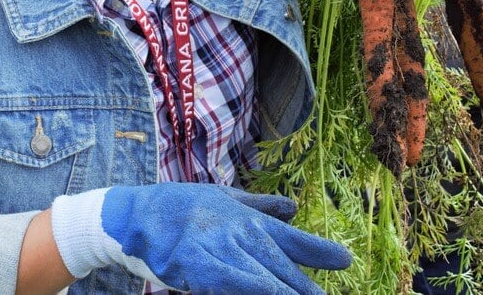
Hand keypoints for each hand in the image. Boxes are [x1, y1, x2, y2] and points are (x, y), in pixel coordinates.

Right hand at [50, 183, 350, 293]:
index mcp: (245, 218)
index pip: (289, 237)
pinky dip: (247, 290)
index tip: (346, 260)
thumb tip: (293, 207)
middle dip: (304, 286)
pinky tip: (264, 294)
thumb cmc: (179, 206)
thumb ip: (259, 206)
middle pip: (278, 264)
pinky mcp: (196, 268)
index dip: (318, 250)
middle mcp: (236, 233)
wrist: (135, 214)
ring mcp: (216, 251)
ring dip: (282, 291)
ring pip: (259, 279)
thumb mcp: (222, 198)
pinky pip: (228, 284)